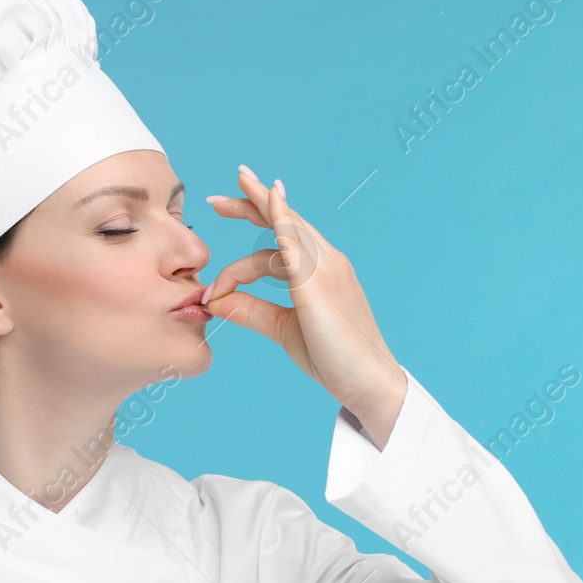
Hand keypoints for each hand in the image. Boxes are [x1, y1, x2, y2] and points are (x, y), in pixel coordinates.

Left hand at [203, 164, 407, 446]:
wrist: (368, 383)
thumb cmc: (333, 358)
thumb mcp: (282, 327)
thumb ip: (250, 310)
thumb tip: (214, 301)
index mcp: (321, 271)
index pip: (281, 239)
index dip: (250, 237)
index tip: (222, 229)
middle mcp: (327, 261)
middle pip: (285, 220)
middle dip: (250, 204)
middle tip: (214, 199)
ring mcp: (326, 268)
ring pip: (287, 226)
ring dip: (255, 207)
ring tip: (219, 201)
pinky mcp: (318, 283)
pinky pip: (297, 242)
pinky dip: (280, 217)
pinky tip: (268, 198)